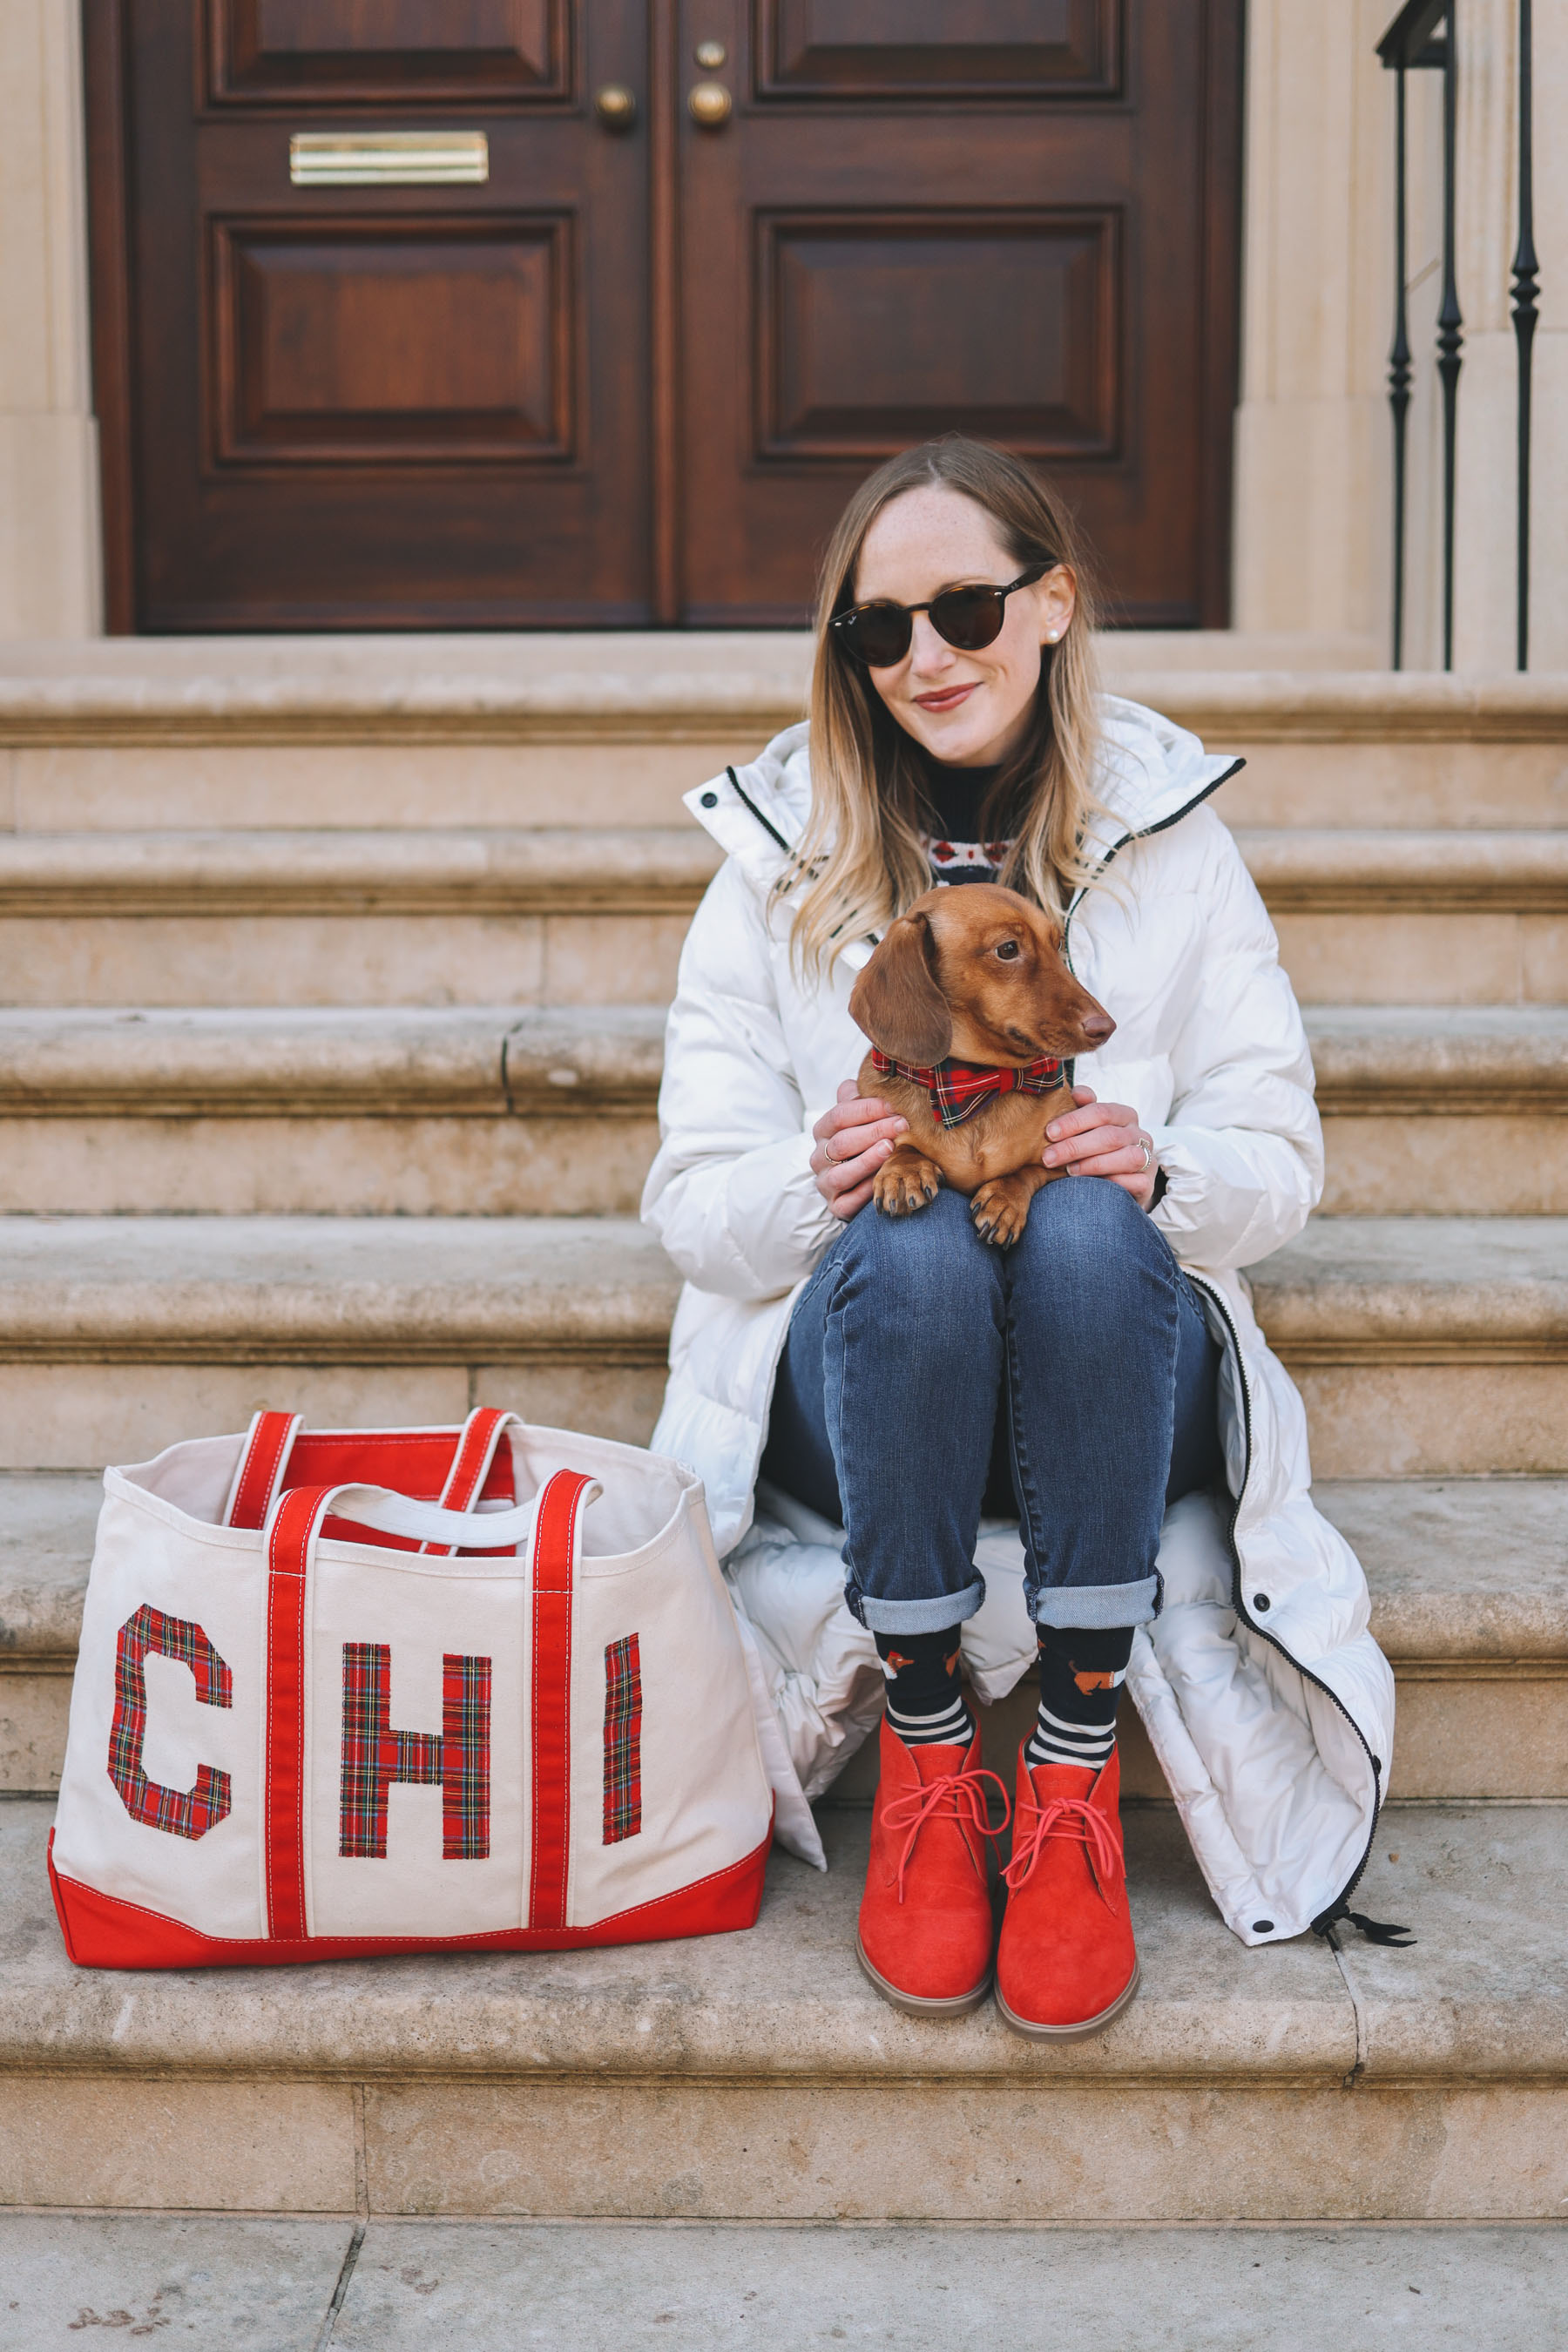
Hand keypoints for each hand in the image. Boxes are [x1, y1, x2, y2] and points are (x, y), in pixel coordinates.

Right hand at [810, 1082, 908, 1219]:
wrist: (864, 1181)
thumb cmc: (865, 1142)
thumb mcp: (861, 1118)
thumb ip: (857, 1099)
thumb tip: (857, 1081)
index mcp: (824, 1131)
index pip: (839, 1116)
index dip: (866, 1109)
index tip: (893, 1106)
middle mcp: (820, 1157)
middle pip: (842, 1142)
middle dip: (873, 1131)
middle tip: (901, 1124)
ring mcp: (826, 1183)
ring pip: (841, 1173)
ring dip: (867, 1160)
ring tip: (889, 1148)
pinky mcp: (836, 1206)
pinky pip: (848, 1202)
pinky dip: (865, 1191)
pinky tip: (883, 1179)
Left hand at [1043, 1085, 1157, 1209]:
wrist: (1116, 1182)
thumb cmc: (1095, 1149)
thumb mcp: (1087, 1127)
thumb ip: (1081, 1108)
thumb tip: (1077, 1093)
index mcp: (1124, 1115)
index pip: (1101, 1112)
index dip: (1074, 1121)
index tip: (1049, 1133)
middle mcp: (1140, 1134)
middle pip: (1109, 1136)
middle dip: (1075, 1146)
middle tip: (1049, 1157)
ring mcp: (1147, 1159)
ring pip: (1127, 1157)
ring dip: (1093, 1164)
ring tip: (1069, 1171)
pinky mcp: (1148, 1183)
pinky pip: (1135, 1181)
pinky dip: (1113, 1182)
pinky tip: (1092, 1185)